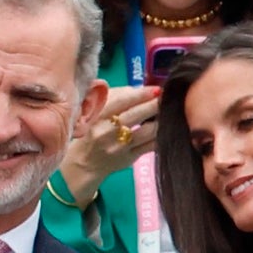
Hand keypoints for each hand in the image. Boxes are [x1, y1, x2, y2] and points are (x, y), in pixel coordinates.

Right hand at [58, 87, 159, 204]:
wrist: (84, 163)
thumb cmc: (92, 129)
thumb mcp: (95, 110)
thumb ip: (115, 96)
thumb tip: (139, 90)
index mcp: (97, 116)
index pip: (121, 102)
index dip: (140, 94)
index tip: (156, 89)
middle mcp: (107, 132)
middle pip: (135, 116)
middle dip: (154, 105)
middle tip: (167, 97)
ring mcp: (119, 148)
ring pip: (147, 132)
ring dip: (161, 120)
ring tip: (168, 111)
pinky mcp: (129, 159)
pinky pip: (150, 146)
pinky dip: (160, 135)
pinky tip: (165, 127)